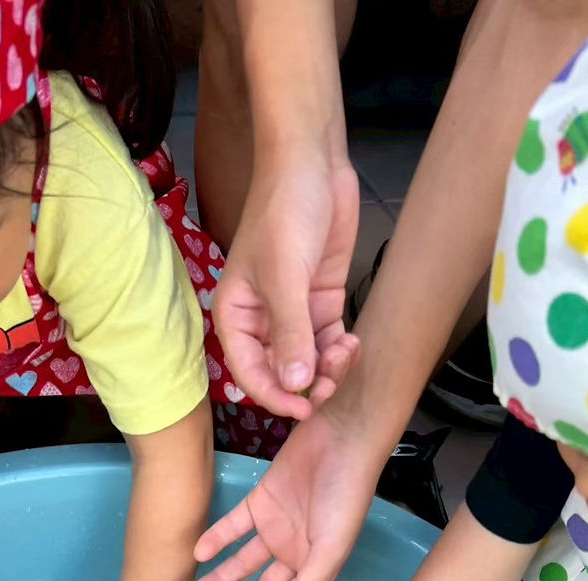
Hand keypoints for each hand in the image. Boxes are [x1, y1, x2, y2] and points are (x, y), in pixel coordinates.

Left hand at [188, 402, 385, 580]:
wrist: (340, 437)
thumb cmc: (345, 496)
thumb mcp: (332, 547)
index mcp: (317, 567)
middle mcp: (295, 552)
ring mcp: (276, 528)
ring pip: (243, 563)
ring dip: (220, 579)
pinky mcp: (260, 501)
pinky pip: (232, 527)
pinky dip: (216, 540)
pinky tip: (198, 554)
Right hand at [213, 146, 360, 420]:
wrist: (313, 164)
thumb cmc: (284, 212)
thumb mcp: (285, 276)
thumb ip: (290, 334)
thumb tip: (294, 385)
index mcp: (236, 317)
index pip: (250, 373)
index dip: (275, 396)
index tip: (303, 409)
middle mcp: (261, 321)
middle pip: (280, 373)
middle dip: (305, 385)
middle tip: (330, 387)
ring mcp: (292, 313)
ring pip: (308, 361)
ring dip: (327, 369)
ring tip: (345, 356)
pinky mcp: (319, 301)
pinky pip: (327, 341)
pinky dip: (339, 350)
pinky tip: (351, 345)